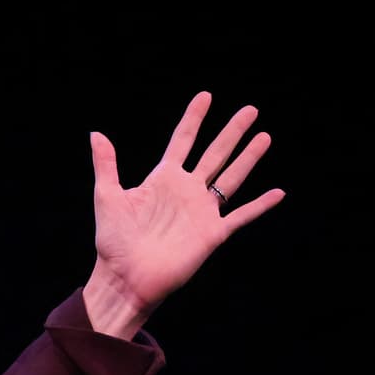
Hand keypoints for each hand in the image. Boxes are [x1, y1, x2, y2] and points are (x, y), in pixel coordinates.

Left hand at [83, 92, 284, 334]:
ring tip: (264, 136)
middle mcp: (186, 191)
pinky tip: (278, 192)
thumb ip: (106, 165)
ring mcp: (201, 211)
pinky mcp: (212, 234)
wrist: (125, 278)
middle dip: (232, 131)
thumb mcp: (106, 197)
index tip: (206, 96)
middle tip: (250, 109)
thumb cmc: (112, 241)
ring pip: (231, 178)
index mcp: (163, 178)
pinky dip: (260, 205)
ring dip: (249, 158)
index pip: (183, 140)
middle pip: (215, 153)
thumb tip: (96, 134)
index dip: (194, 118)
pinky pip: (241, 216)